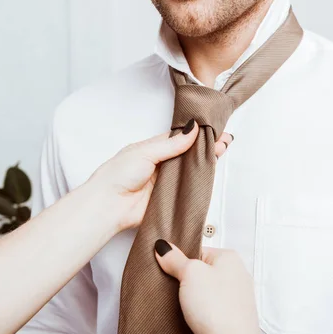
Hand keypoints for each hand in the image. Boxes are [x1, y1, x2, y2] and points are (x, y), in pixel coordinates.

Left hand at [85, 119, 233, 230]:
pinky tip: (211, 173)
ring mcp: (167, 182)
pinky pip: (187, 190)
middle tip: (224, 141)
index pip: (180, 138)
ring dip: (205, 163)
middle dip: (206, 147)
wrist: (108, 205)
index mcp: (154, 149)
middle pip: (188, 154)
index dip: (196, 133)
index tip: (213, 128)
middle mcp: (162, 164)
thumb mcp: (145, 152)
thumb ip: (171, 144)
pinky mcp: (170, 198)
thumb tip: (192, 128)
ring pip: (190, 171)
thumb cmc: (118, 175)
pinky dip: (199, 183)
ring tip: (222, 151)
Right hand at [155, 241, 260, 333]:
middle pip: (203, 271)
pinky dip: (202, 312)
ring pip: (207, 291)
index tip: (170, 267)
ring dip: (194, 297)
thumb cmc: (217, 308)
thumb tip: (164, 248)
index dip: (181, 260)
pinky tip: (195, 317)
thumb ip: (175, 259)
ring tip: (186, 305)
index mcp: (230, 257)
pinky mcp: (233, 316)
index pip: (198, 251)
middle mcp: (238, 275)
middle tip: (177, 287)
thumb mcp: (189, 274)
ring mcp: (237, 297)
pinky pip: (212, 308)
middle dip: (187, 279)